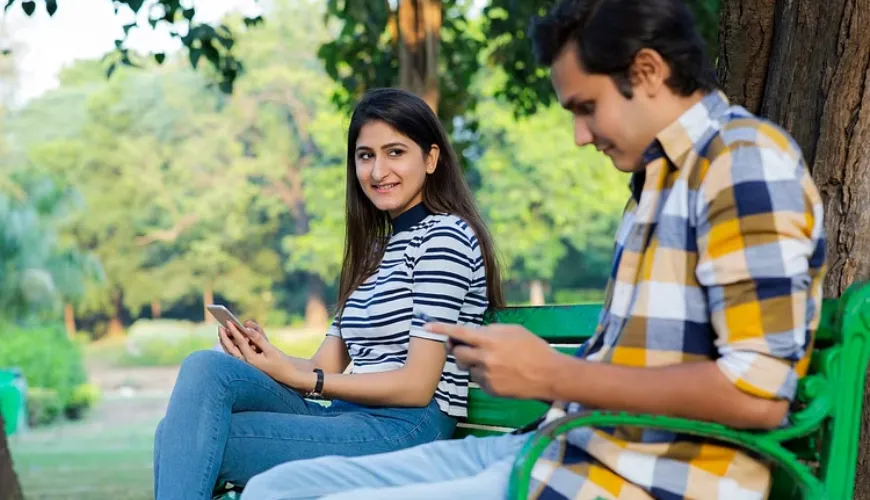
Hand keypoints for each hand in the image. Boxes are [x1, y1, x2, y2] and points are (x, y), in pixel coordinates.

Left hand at [226, 322, 301, 386]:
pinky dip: (233, 345)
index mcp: (251, 359)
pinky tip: (231, 338)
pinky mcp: (248, 363)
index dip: (234, 331)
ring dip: (227, 342)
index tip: (229, 322)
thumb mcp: (270, 349)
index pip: (240, 342)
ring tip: (223, 331)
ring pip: (232, 352)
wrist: (285, 373)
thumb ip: (258, 338)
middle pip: (230, 349)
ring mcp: (245, 363)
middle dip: (225, 337)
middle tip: (220, 326)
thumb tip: (247, 328)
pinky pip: (237, 353)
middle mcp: (245, 362)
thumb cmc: (279, 361)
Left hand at [425, 322, 558, 399]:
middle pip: (457, 353)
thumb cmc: (533, 349)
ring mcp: (487, 375)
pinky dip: (483, 376)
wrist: (549, 375)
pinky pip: (478, 380)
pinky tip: (501, 374)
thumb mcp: (513, 331)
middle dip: (458, 349)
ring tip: (494, 361)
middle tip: (465, 348)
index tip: (426, 326)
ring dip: (474, 363)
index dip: (442, 328)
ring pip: (467, 368)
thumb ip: (490, 331)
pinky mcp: (490, 390)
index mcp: (490, 340)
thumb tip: (472, 334)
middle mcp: (485, 358)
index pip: (460, 333)